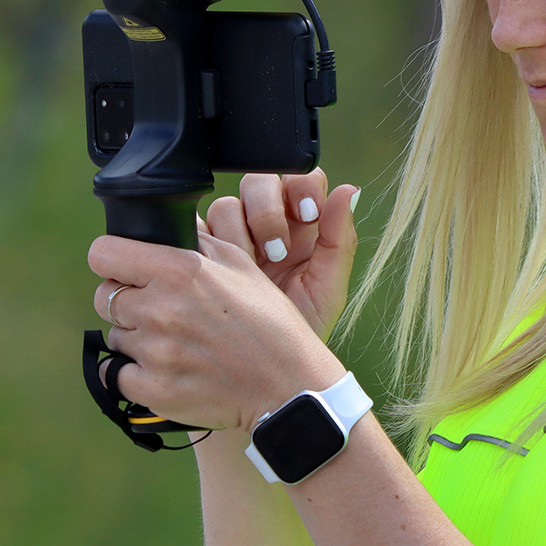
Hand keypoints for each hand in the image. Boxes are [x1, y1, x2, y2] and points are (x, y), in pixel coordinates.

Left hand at [89, 226, 346, 433]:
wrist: (289, 387)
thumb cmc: (270, 324)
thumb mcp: (241, 266)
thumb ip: (195, 245)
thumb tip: (161, 231)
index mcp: (179, 270)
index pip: (103, 253)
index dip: (112, 261)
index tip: (123, 270)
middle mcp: (161, 308)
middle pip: (105, 297)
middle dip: (127, 302)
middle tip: (161, 313)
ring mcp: (155, 352)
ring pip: (116, 337)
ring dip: (137, 340)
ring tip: (178, 346)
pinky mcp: (153, 389)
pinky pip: (118, 376)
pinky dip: (137, 375)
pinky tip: (170, 371)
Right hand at [201, 170, 361, 339]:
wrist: (265, 367)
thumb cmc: (302, 328)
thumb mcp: (328, 288)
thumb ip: (340, 238)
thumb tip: (349, 191)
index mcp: (301, 223)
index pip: (299, 179)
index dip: (301, 188)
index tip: (307, 214)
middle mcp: (266, 223)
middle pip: (257, 183)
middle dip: (267, 212)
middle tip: (278, 250)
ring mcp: (232, 236)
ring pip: (226, 205)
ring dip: (239, 233)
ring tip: (254, 269)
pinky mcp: (201, 253)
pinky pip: (196, 230)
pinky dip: (208, 245)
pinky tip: (224, 269)